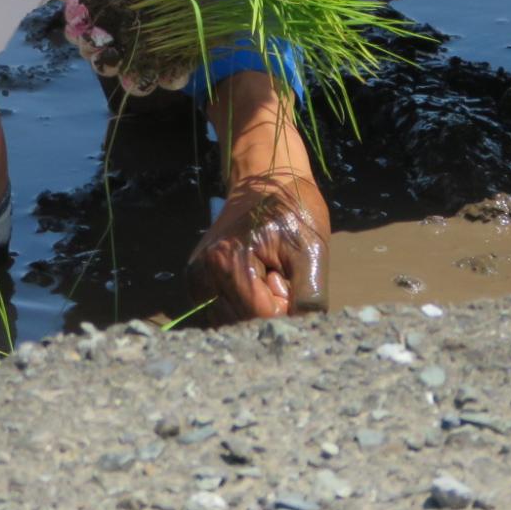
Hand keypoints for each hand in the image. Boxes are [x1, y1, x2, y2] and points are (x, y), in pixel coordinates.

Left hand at [52, 0, 190, 94]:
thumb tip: (209, 2)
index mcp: (160, 53)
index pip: (172, 77)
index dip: (173, 78)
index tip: (171, 75)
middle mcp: (134, 61)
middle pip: (136, 85)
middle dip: (132, 81)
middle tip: (132, 68)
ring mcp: (109, 54)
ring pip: (105, 66)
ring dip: (102, 56)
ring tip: (99, 38)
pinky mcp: (85, 42)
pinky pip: (83, 45)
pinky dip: (82, 35)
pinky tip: (84, 22)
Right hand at [187, 171, 329, 321]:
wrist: (268, 178)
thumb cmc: (294, 209)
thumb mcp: (313, 251)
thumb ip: (308, 298)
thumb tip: (301, 331)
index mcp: (228, 261)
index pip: (260, 315)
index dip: (284, 305)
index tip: (289, 276)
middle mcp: (204, 270)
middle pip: (242, 321)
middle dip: (267, 307)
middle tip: (279, 273)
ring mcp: (197, 274)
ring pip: (229, 319)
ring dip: (254, 306)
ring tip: (267, 273)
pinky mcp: (197, 277)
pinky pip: (220, 309)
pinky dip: (241, 302)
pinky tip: (254, 277)